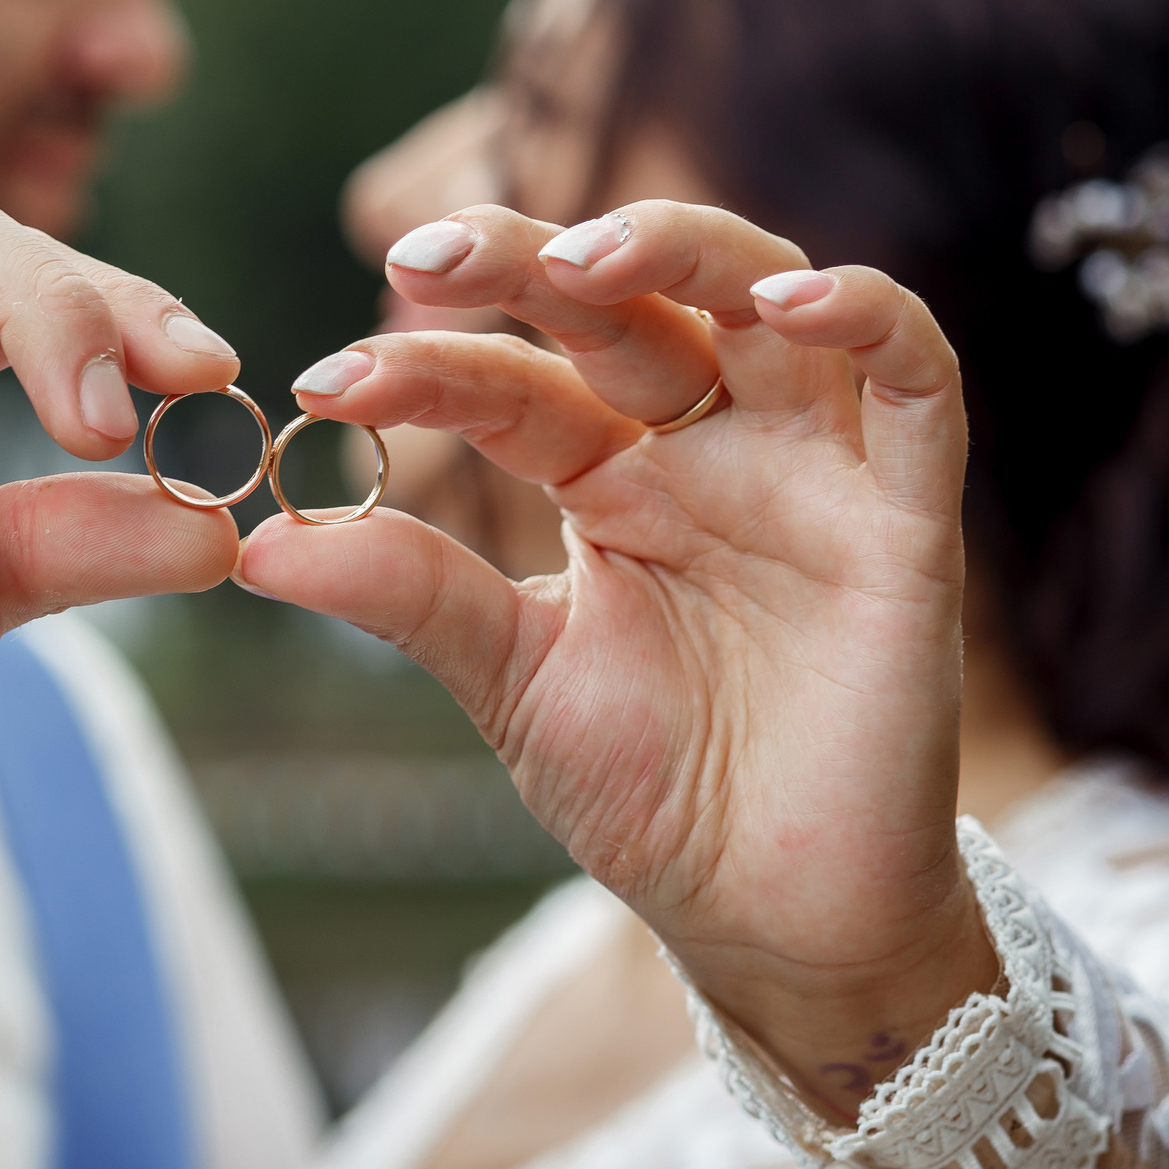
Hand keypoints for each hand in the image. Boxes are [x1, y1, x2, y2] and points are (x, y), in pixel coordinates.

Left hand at [241, 200, 991, 1117]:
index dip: (420, 369)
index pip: (510, 384)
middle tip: (424, 258)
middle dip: (528, 262)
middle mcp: (705, 450)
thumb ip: (408, 596)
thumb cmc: (655, 790)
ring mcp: (808, 472)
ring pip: (767, 297)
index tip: (321, 385)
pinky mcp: (907, 519)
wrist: (775, 918)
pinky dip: (867, 319)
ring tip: (585, 255)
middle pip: (627, 304)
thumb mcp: (511, 680)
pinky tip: (789, 305)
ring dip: (682, 250)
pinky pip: (917, 384)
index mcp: (607, 478)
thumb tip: (251, 547)